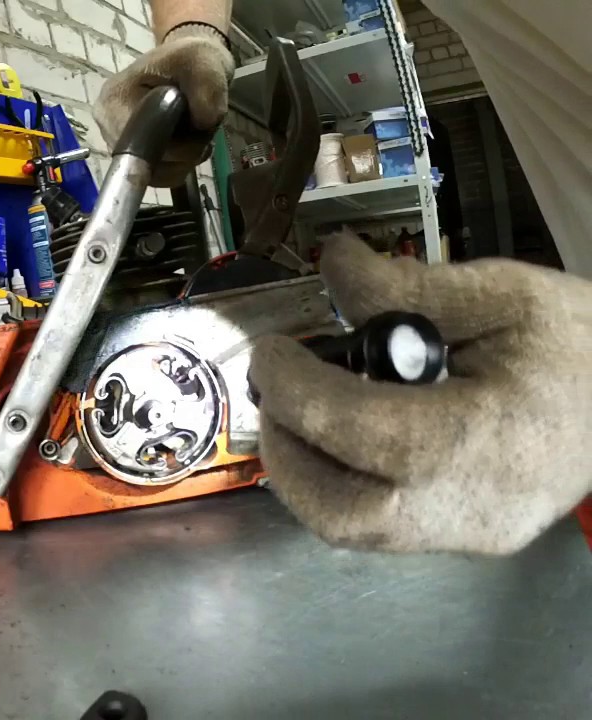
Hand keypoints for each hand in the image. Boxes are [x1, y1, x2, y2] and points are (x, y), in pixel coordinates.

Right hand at [95, 24, 233, 187]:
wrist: (190, 64)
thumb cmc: (191, 59)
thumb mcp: (205, 64)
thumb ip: (206, 93)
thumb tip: (202, 125)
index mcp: (113, 101)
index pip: (138, 146)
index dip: (174, 146)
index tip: (196, 127)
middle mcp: (108, 127)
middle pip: (146, 165)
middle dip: (183, 153)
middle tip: (199, 126)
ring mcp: (119, 145)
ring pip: (156, 175)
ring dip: (185, 160)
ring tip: (194, 131)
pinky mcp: (134, 157)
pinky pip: (160, 177)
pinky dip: (180, 165)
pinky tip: (188, 142)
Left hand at [250, 233, 591, 554]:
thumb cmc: (583, 342)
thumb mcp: (503, 293)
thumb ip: (407, 287)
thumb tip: (333, 265)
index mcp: (484, 439)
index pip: (358, 429)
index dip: (296, 389)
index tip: (271, 351)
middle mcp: (473, 508)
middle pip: (341, 514)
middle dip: (287, 452)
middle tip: (277, 394)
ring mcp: (472, 534)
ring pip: (355, 531)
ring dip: (307, 471)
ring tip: (306, 409)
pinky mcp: (470, 539)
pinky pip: (383, 526)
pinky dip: (344, 482)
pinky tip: (348, 432)